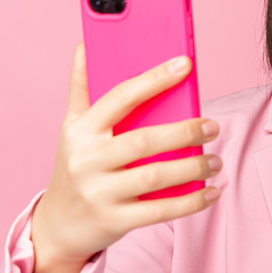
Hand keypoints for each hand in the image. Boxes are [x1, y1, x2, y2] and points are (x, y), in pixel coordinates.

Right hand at [30, 43, 221, 272]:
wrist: (56, 227)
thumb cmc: (75, 167)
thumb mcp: (71, 129)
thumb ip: (81, 88)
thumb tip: (85, 45)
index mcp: (81, 131)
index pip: (120, 97)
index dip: (154, 79)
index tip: (185, 64)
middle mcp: (87, 161)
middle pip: (144, 140)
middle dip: (184, 132)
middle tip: (212, 126)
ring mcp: (99, 193)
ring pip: (154, 176)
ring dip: (192, 167)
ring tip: (214, 161)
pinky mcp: (114, 221)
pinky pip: (159, 210)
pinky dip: (190, 202)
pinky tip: (210, 192)